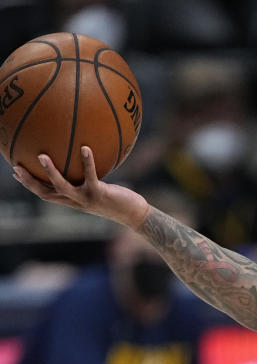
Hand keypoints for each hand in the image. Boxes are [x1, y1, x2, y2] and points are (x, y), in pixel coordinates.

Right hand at [12, 146, 149, 227]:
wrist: (134, 215)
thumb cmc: (118, 200)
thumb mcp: (99, 189)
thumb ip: (88, 180)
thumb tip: (84, 160)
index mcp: (72, 201)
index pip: (45, 194)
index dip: (29, 184)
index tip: (16, 172)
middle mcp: (76, 202)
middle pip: (45, 194)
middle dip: (29, 181)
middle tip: (17, 166)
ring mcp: (86, 199)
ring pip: (62, 187)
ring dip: (50, 172)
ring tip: (42, 156)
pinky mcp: (99, 194)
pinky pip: (91, 176)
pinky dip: (87, 162)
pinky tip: (85, 148)